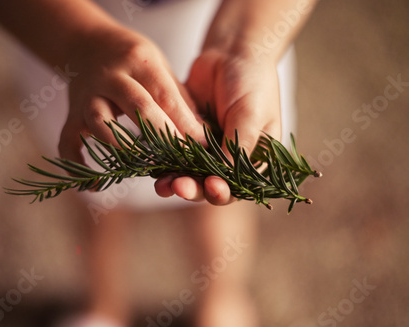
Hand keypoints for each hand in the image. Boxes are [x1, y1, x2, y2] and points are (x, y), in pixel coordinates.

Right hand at [58, 26, 204, 163]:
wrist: (88, 44)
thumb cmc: (133, 60)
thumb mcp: (159, 66)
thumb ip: (179, 98)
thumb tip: (202, 135)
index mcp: (139, 61)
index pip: (165, 96)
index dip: (185, 123)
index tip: (202, 145)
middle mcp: (111, 77)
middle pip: (138, 107)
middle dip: (163, 136)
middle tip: (182, 159)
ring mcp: (87, 96)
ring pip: (100, 123)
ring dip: (123, 149)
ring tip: (145, 169)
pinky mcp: (72, 114)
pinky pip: (67, 142)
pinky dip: (76, 164)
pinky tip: (93, 185)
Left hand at [155, 49, 281, 204]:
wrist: (232, 51)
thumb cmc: (252, 82)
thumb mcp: (252, 116)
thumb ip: (238, 147)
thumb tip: (220, 178)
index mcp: (254, 159)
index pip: (239, 187)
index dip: (224, 192)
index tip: (211, 186)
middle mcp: (230, 159)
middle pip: (210, 186)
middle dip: (195, 189)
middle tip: (180, 186)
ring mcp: (207, 149)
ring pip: (190, 173)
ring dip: (177, 181)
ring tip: (163, 185)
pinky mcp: (186, 137)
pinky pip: (174, 154)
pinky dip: (164, 162)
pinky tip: (154, 169)